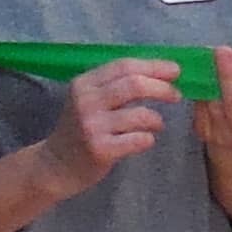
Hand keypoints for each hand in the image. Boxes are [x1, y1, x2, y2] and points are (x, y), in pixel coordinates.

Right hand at [40, 57, 178, 192]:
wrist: (55, 166)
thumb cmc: (80, 130)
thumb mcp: (88, 100)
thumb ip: (114, 84)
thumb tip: (158, 71)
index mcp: (84, 83)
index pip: (124, 66)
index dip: (154, 66)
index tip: (175, 71)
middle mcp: (86, 101)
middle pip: (135, 85)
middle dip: (162, 88)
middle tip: (176, 95)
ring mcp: (92, 126)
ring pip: (140, 114)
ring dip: (157, 119)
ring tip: (157, 124)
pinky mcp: (100, 149)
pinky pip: (138, 139)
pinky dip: (149, 138)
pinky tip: (145, 140)